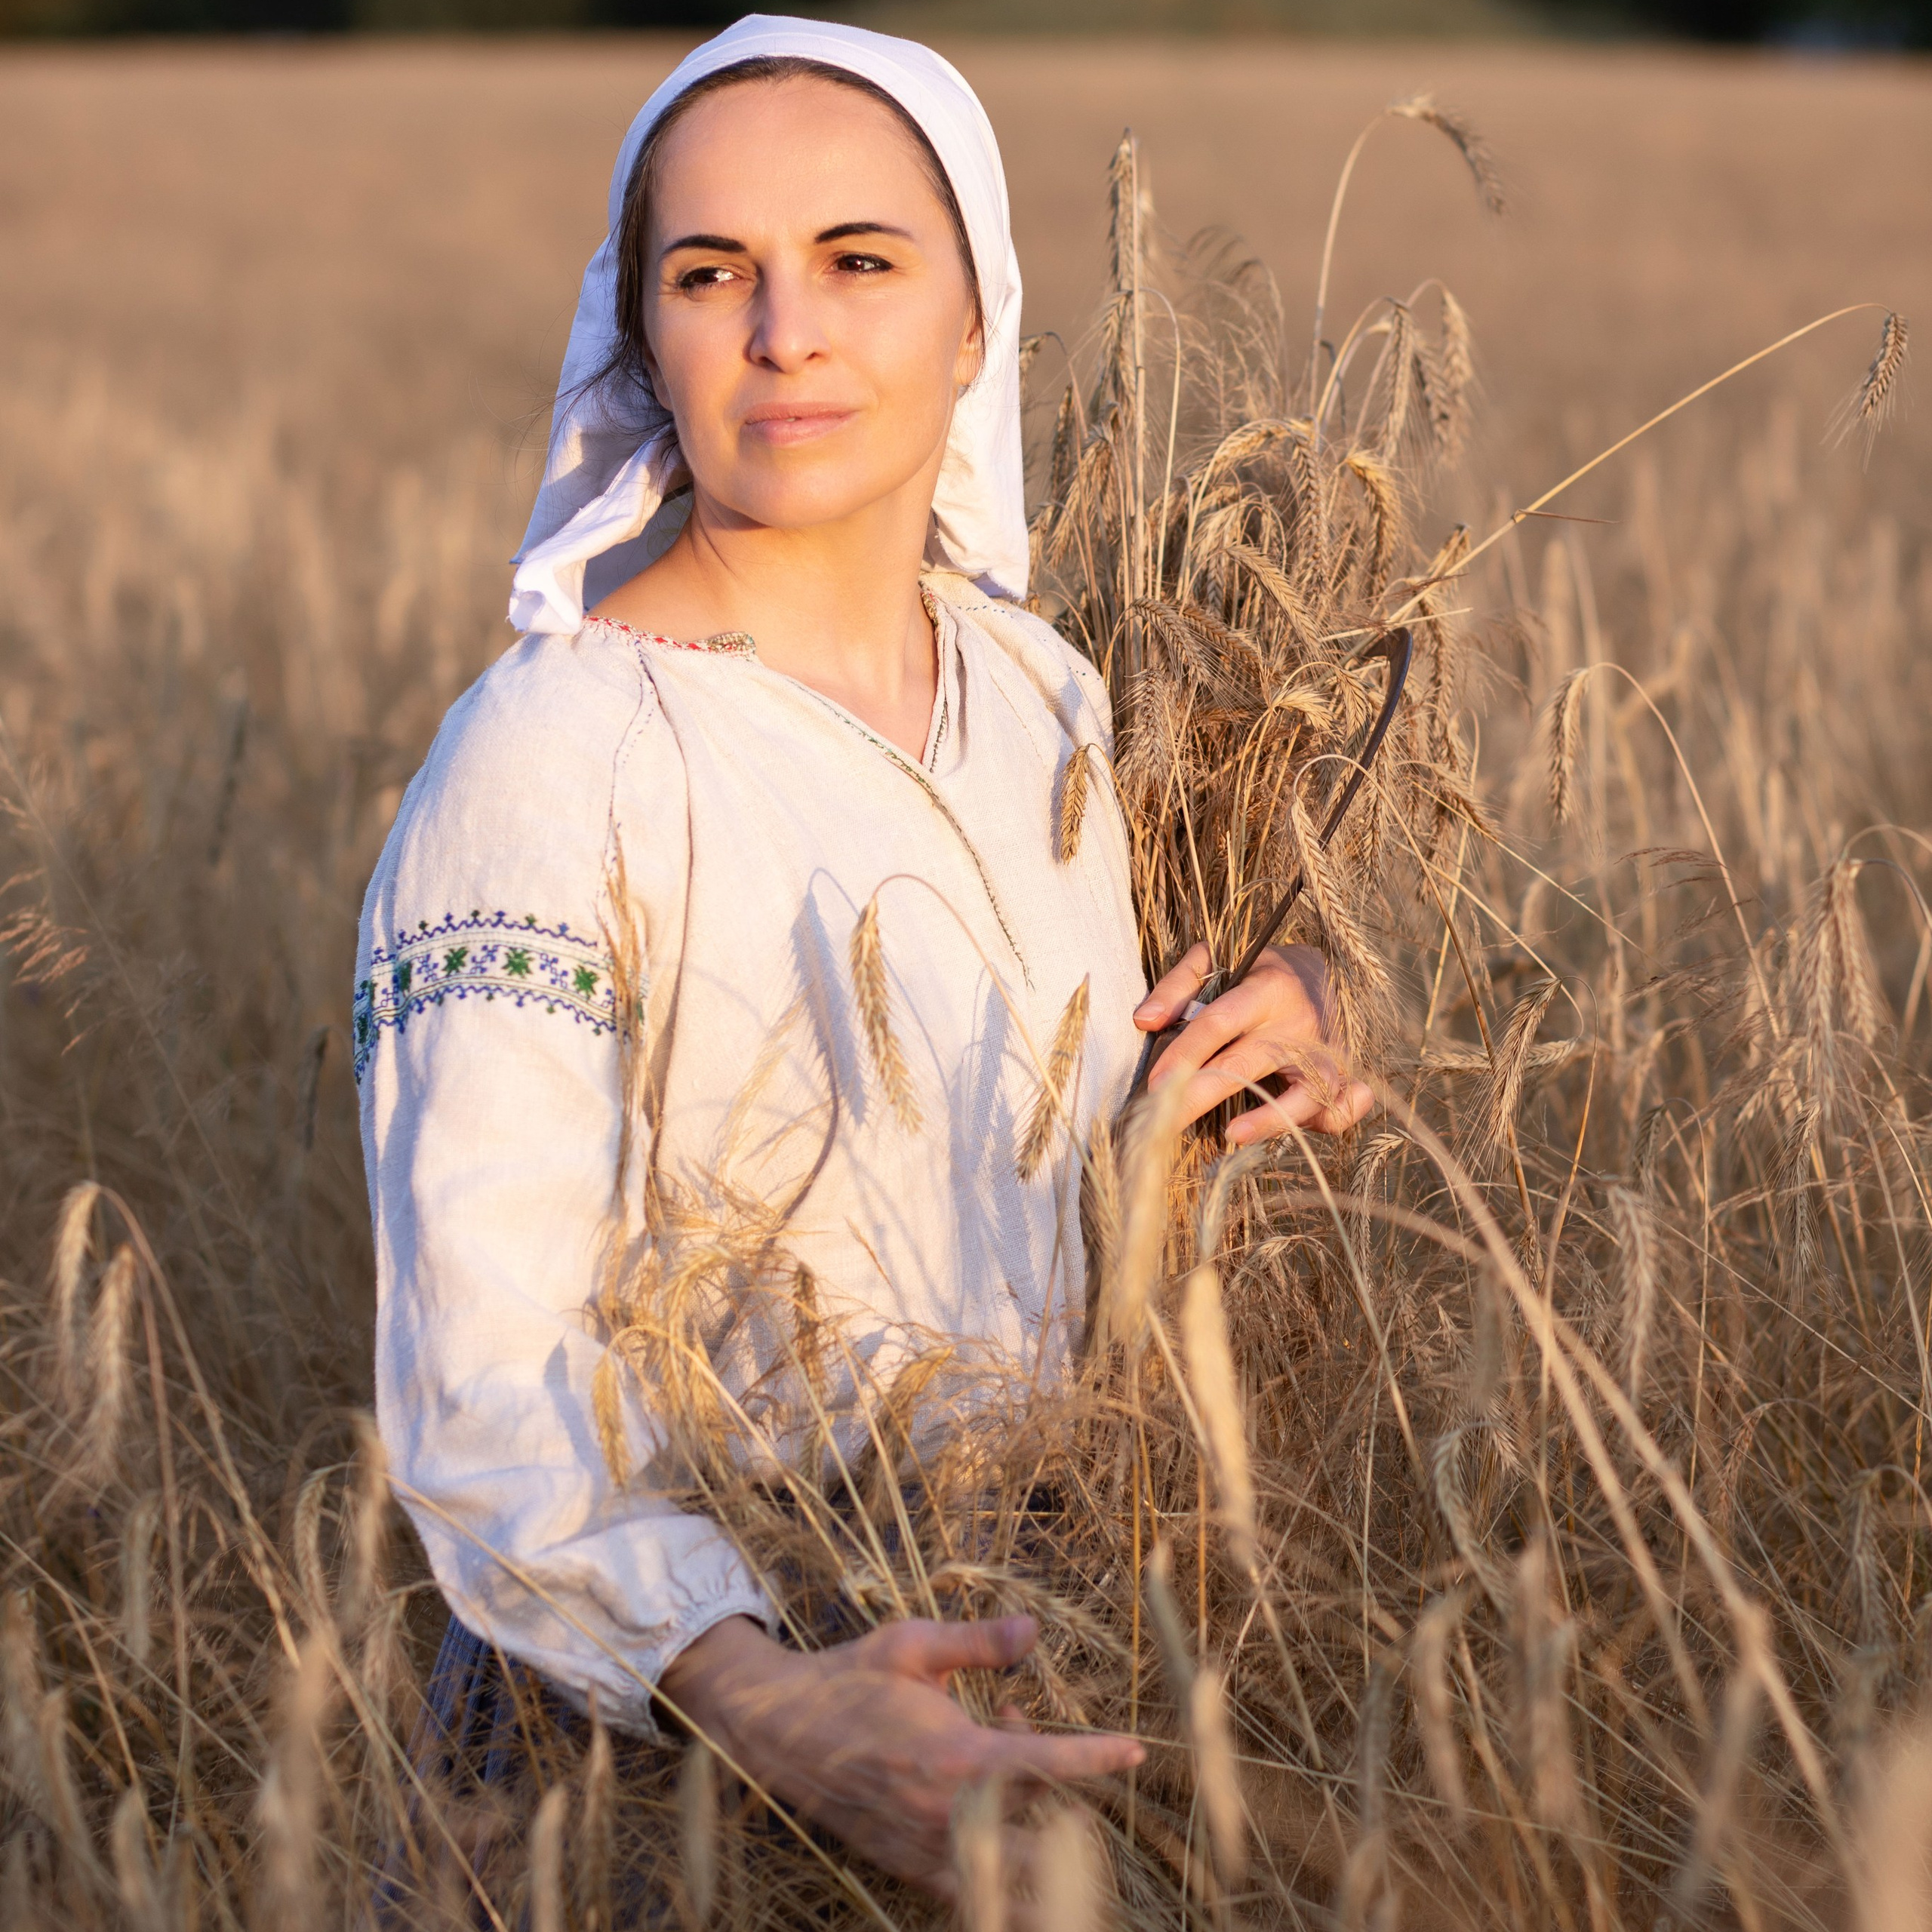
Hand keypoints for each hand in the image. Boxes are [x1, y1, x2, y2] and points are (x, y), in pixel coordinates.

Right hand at [657, 1613, 1141, 1898]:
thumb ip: (977, 1642)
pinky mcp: (903, 1865)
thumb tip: (1034, 1631)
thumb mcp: (911, 1644)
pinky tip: (992, 1821)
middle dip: (1071, 1816)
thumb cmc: (849, 1678)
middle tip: (1073, 1781)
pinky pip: (964, 1888)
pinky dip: (991, 1868)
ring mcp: (923, 1847)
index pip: (1047, 1763)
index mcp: (955, 1754)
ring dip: (1035, 1845)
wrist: (779, 1730)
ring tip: (1037, 1805)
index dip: (1098, 1757)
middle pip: (1040, 1839)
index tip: (1135, 1749)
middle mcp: (945, 1812)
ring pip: (1005, 1874)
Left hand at [1133, 941, 1372, 1144]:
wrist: (1318, 972)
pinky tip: (1299, 1131)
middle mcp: (1299, 1021)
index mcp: (1267, 988)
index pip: (1218, 1023)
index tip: (1154, 1084)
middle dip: (1201, 1096)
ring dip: (1270, 1118)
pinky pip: (1342, 1107)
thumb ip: (1178, 985)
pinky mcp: (1342, 1076)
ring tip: (1232, 1136)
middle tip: (1165, 1122)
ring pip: (1303, 1093)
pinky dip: (1330, 1121)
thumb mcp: (1217, 959)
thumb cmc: (1256, 970)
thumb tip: (1144, 1020)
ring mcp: (1326, 1052)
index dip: (1184, 1053)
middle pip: (1246, 1064)